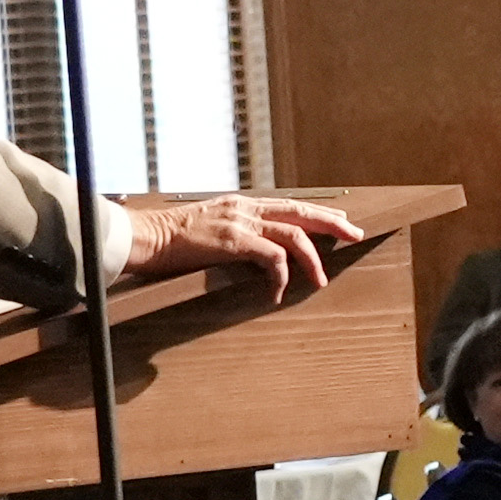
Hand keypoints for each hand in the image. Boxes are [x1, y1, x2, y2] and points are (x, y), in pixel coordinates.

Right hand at [122, 195, 360, 302]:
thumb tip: (249, 252)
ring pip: (294, 236)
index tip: (338, 220)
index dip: (316, 212)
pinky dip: (281, 278)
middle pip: (301, 212)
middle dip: (332, 223)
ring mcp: (240, 223)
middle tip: (355, 234)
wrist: (145, 237)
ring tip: (320, 281)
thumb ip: (232, 235)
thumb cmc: (169, 240)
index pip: (288, 205)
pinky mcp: (234, 241)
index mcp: (240, 204)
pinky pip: (272, 258)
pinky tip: (276, 294)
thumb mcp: (207, 229)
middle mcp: (245, 208)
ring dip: (312, 260)